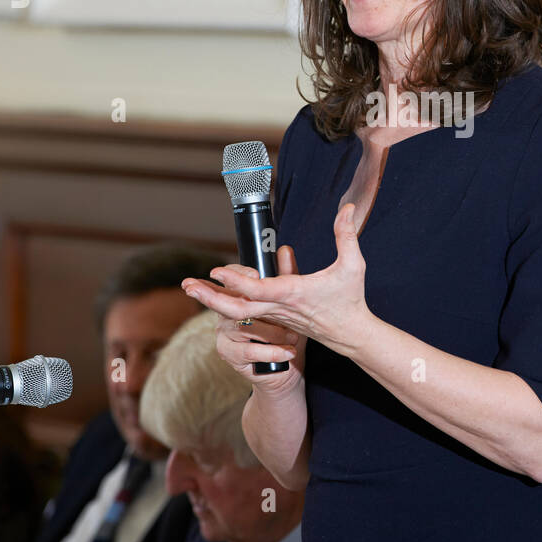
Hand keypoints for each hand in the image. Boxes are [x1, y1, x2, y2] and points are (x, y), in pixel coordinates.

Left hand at [183, 203, 374, 358]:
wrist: (350, 334)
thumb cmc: (350, 300)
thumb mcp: (353, 265)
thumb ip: (347, 235)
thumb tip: (349, 207)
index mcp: (294, 294)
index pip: (259, 290)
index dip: (236, 282)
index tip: (216, 271)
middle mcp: (279, 307)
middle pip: (237, 308)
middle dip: (210, 297)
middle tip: (187, 285)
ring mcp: (274, 314)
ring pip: (236, 312)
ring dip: (212, 300)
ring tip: (190, 287)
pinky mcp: (274, 317)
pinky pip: (244, 312)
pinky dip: (225, 303)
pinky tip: (210, 294)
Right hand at [188, 245, 303, 393]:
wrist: (287, 369)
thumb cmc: (287, 333)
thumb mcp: (290, 304)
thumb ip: (287, 277)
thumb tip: (285, 250)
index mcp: (239, 297)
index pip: (230, 278)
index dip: (239, 274)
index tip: (255, 273)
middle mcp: (226, 312)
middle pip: (225, 299)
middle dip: (230, 292)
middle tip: (254, 284)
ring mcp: (225, 333)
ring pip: (247, 326)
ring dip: (274, 333)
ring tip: (293, 338)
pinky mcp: (230, 354)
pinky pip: (250, 350)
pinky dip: (272, 352)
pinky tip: (288, 353)